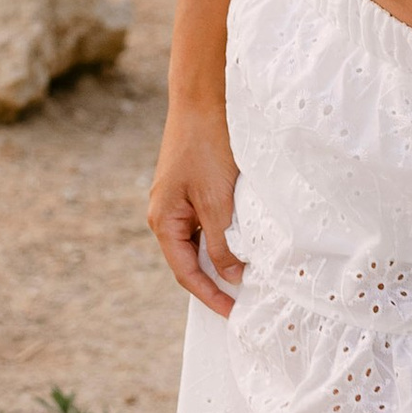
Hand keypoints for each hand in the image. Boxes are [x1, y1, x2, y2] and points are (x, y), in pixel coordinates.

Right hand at [148, 101, 242, 313]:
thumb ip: (223, 243)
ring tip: (248, 276)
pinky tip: (243, 241)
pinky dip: (223, 236)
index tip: (232, 313)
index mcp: (164, 221)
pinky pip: (206, 223)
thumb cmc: (207, 146)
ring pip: (200, 241)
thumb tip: (232, 275)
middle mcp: (166, 214)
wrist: (203, 99)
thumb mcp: (218, 201)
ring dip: (221, 258)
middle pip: (190, 259)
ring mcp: (178, 201)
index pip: (186, 272)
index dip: (209, 295)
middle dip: (214, 281)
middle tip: (243, 301)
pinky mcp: (192, 188)